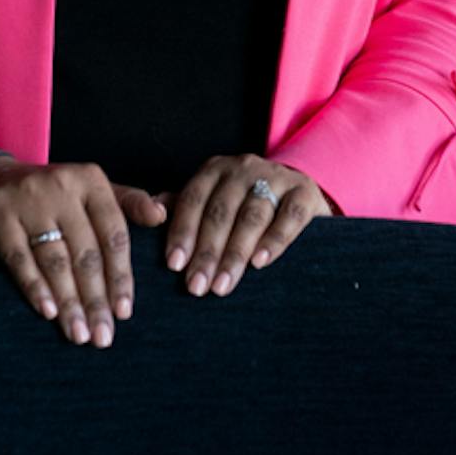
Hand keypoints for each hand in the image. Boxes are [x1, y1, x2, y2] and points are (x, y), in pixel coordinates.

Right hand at [0, 160, 166, 348]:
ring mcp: (29, 201)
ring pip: (55, 260)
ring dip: (69, 302)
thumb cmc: (56, 193)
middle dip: (96, 299)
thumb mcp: (93, 189)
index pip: (114, 234)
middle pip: (86, 252)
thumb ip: (129, 203)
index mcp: (91, 180)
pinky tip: (49, 313)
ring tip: (79, 334)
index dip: (121, 276)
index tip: (125, 312)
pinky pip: (19, 259)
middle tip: (103, 337)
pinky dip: (34, 287)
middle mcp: (62, 187)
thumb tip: (162, 216)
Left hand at [165, 154, 334, 297]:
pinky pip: (290, 215)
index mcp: (215, 170)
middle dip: (207, 252)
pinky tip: (260, 262)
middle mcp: (244, 168)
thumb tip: (150, 215)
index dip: (182, 232)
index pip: (193, 199)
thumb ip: (185, 207)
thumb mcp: (214, 201)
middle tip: (196, 286)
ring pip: (252, 215)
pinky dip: (275, 239)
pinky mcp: (305, 191)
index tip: (174, 264)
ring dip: (235, 252)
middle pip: (221, 211)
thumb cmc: (245, 205)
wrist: (300, 192)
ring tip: (222, 284)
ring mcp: (276, 177)